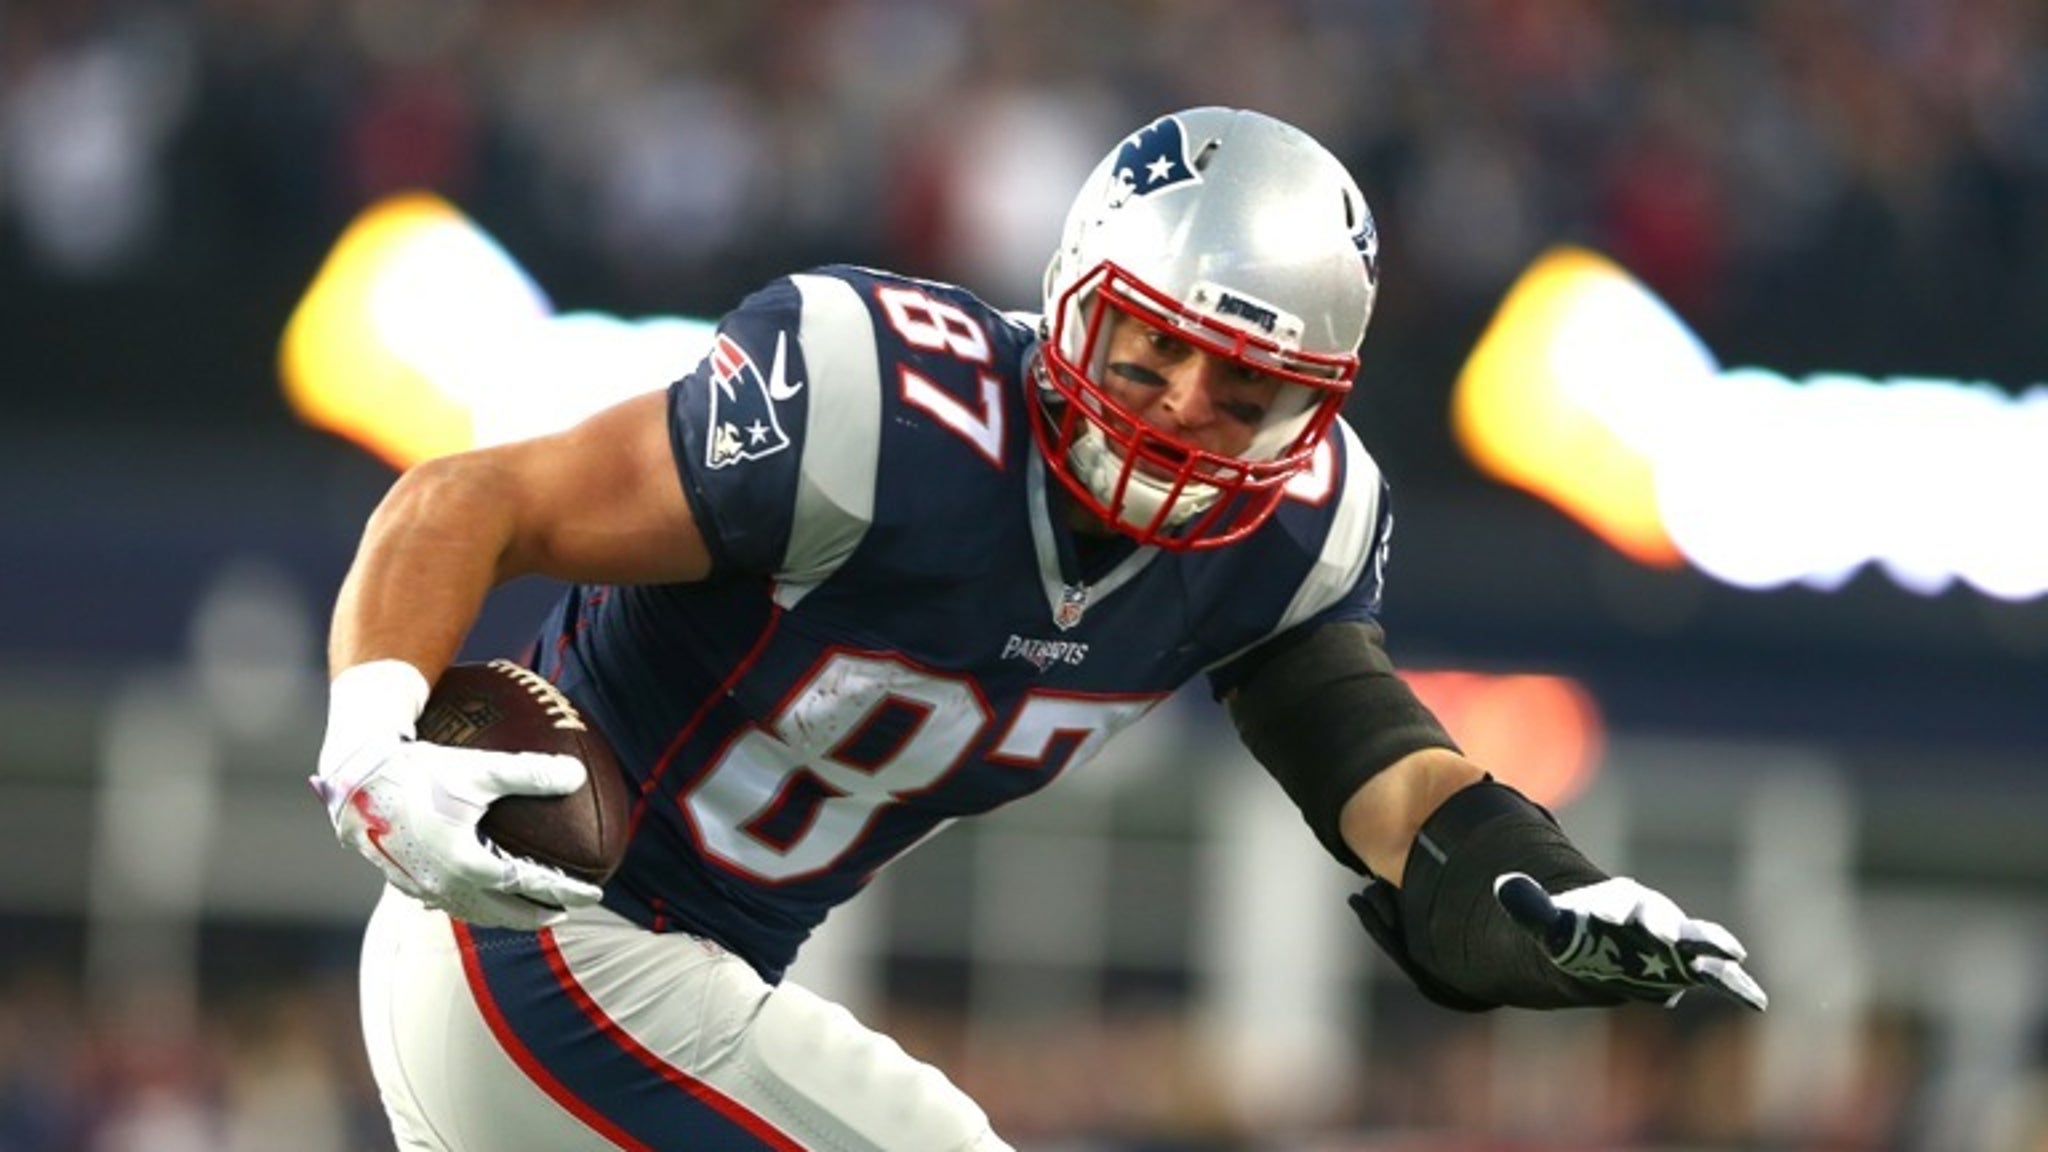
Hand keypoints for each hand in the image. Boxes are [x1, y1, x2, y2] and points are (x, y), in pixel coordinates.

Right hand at [313, 661, 604, 929]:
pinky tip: (471, 894)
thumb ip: (532, 773)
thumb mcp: (482, 769)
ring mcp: (421, 887)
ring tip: (523, 909)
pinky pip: (443, 901)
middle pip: (503, 913)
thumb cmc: (422, 771)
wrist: (356, 781)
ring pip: (472, 912)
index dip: (566, 891)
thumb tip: (576, 774)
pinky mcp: (401, 879)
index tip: (594, 893)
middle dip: (537, 915)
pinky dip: (468, 903)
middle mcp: (446, 886)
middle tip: (565, 912)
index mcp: (470, 865)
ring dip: (503, 914)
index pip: (531, 886)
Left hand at [1494, 873, 1767, 1010]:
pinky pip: (1720, 977)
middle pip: (1661, 917)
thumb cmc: (1580, 932)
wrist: (1607, 948)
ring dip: (1712, 946)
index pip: (1618, 902)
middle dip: (1663, 924)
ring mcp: (1676, 944)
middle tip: (1665, 934)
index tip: (1613, 914)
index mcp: (1618, 901)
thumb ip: (1529, 907)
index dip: (1615, 908)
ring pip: (1698, 942)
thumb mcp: (1551, 923)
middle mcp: (1653, 917)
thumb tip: (1502, 884)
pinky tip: (1757, 1000)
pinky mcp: (1692, 969)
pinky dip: (1739, 986)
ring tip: (1732, 952)